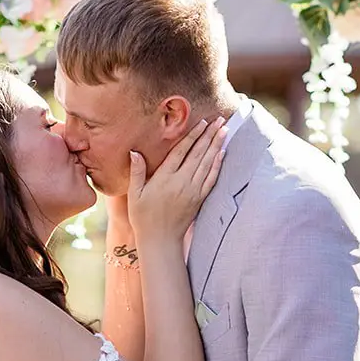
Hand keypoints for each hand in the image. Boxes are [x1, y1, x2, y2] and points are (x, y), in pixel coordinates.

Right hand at [127, 118, 226, 242]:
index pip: (182, 151)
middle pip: (198, 153)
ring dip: (217, 145)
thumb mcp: (135, 194)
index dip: (193, 135)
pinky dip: (218, 165)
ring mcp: (193, 191)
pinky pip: (211, 179)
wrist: (160, 240)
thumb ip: (137, 172)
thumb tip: (135, 152)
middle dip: (209, 135)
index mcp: (165, 178)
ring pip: (207, 163)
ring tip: (224, 130)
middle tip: (219, 120)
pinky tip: (222, 153)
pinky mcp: (199, 199)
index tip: (202, 122)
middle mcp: (182, 182)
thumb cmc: (143, 217)